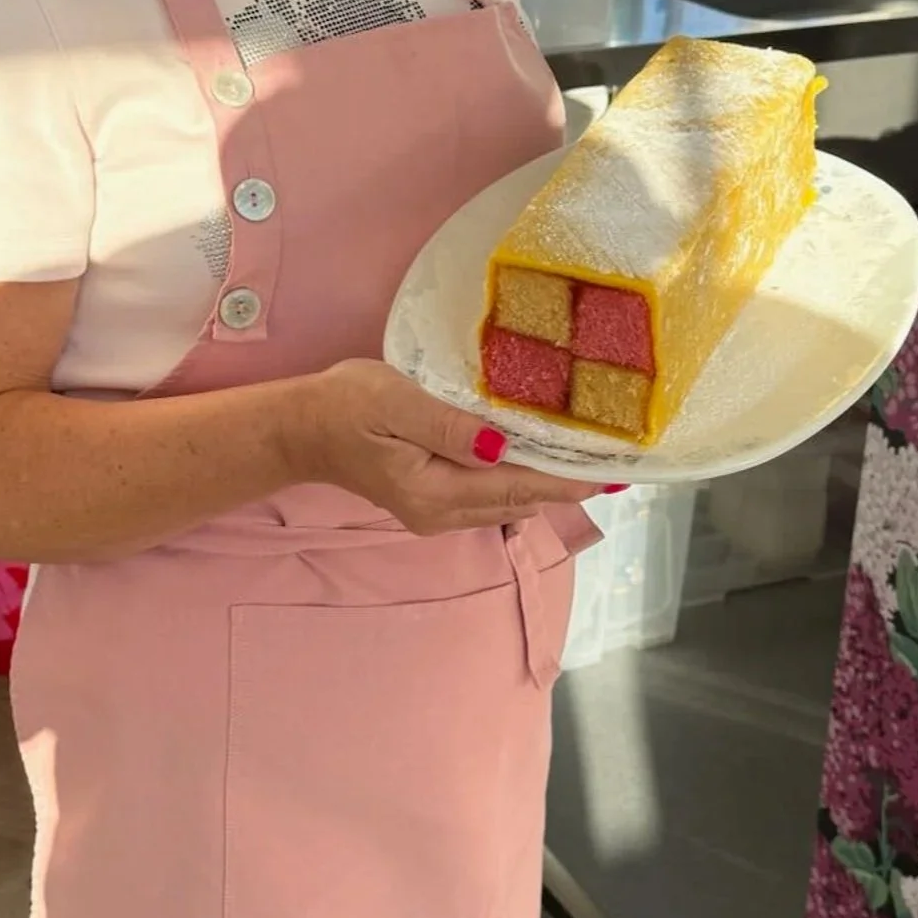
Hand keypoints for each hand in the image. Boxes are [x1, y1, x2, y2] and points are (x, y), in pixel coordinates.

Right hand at [292, 358, 611, 536]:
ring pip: (507, 504)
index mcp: (436, 491)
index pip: (517, 486)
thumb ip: (448, 425)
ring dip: (546, 486)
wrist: (300, 430)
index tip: (612, 472)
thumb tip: (500, 446)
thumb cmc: (345, 407)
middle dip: (566, 485)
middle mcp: (441, 513)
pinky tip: (537, 463)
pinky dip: (519, 484)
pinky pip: (489, 499)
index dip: (566, 479)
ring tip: (588, 464)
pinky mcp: (430, 502)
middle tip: (616, 464)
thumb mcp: (395, 403)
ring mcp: (436, 513)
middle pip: (519, 502)